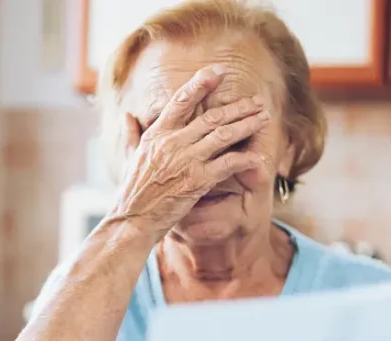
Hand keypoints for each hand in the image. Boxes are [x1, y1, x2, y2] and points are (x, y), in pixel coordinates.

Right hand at [113, 65, 270, 240]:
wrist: (132, 219)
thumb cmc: (132, 192)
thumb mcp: (129, 158)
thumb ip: (131, 134)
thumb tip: (126, 116)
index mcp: (156, 134)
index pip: (181, 101)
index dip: (201, 83)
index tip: (218, 71)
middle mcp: (171, 143)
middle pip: (211, 117)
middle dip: (238, 107)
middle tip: (257, 100)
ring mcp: (185, 161)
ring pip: (223, 136)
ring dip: (247, 125)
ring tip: (264, 118)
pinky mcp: (196, 181)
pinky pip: (228, 164)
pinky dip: (245, 159)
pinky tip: (259, 156)